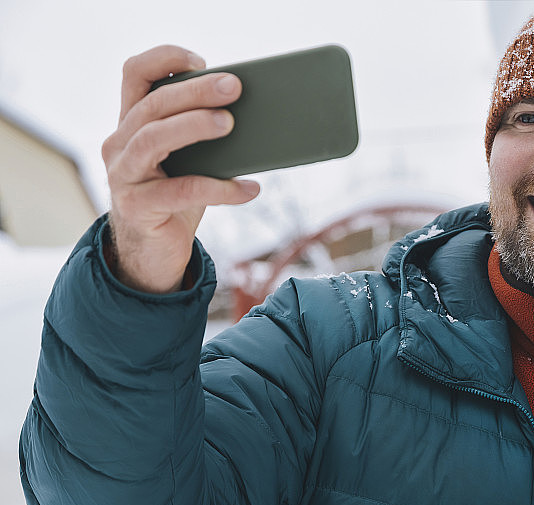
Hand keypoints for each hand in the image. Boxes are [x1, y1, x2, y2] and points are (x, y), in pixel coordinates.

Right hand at [102, 45, 259, 292]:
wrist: (152, 255)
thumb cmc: (175, 201)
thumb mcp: (185, 162)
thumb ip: (200, 136)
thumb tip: (253, 113)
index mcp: (131, 125)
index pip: (135, 75)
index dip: (164, 59)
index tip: (200, 60)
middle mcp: (119, 145)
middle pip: (152, 104)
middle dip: (195, 90)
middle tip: (233, 87)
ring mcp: (123, 176)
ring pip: (153, 138)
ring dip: (194, 125)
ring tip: (231, 124)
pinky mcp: (137, 208)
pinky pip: (181, 191)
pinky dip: (219, 189)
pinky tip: (249, 189)